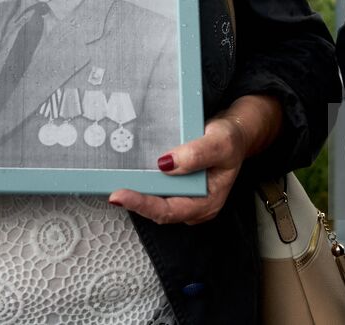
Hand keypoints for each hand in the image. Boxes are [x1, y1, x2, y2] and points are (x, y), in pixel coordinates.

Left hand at [108, 114, 247, 224]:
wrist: (234, 134)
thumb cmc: (232, 140)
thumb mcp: (221, 142)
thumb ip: (198, 153)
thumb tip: (166, 164)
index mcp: (206, 203)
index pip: (168, 210)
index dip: (142, 204)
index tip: (120, 195)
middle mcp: (193, 205)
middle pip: (157, 209)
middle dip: (134, 200)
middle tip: (110, 189)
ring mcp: (184, 196)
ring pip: (154, 199)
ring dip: (136, 191)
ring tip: (113, 182)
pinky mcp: (176, 186)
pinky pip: (155, 187)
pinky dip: (142, 181)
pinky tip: (128, 173)